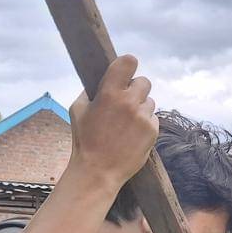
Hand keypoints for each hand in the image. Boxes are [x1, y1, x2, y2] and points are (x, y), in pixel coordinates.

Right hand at [66, 54, 157, 191]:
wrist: (98, 170)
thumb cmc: (85, 140)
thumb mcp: (77, 110)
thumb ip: (89, 92)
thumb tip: (99, 81)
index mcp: (109, 92)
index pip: (129, 62)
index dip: (128, 65)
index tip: (125, 72)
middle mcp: (129, 102)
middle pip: (144, 81)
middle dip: (135, 89)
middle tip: (125, 101)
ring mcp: (143, 117)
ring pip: (149, 102)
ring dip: (140, 108)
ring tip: (126, 123)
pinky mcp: (152, 131)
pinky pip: (153, 118)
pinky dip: (145, 123)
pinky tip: (132, 134)